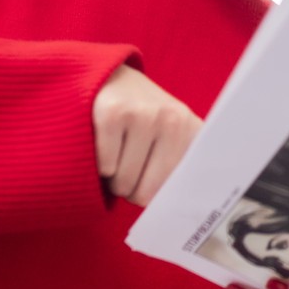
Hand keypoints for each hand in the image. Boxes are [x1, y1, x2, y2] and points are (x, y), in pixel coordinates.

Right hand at [92, 65, 200, 205]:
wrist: (107, 75)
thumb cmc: (138, 118)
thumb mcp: (167, 138)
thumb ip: (175, 170)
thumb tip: (175, 213)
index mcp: (192, 132)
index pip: (181, 190)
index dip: (160, 198)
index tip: (160, 199)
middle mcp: (174, 120)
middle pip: (145, 193)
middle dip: (130, 187)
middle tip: (127, 162)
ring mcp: (144, 114)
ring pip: (121, 182)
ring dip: (111, 176)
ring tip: (114, 149)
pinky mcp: (112, 112)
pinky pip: (103, 166)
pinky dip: (96, 162)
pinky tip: (101, 139)